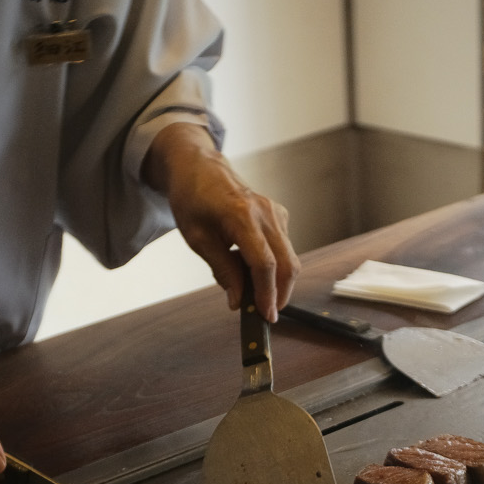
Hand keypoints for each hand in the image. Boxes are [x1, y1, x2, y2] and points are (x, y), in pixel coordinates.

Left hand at [145, 123, 297, 320]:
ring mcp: (276, 212)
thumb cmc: (193, 198)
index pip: (264, 264)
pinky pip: (284, 248)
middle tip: (266, 315)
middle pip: (287, 263)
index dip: (267, 294)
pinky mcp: (279, 216)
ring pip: (290, 258)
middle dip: (281, 294)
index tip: (265, 316)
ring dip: (277, 282)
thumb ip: (222, 270)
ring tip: (254, 293)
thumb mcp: (198, 239)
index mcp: (242, 216)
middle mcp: (266, 213)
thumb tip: (238, 301)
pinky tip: (252, 270)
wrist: (200, 167)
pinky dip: (274, 266)